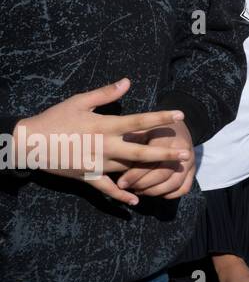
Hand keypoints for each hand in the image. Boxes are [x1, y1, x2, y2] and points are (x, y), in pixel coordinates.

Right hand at [16, 79, 190, 206]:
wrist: (29, 143)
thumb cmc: (55, 118)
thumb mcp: (79, 101)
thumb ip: (106, 93)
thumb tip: (128, 81)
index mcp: (105, 126)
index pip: (139, 121)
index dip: (160, 118)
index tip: (180, 116)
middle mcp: (105, 146)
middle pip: (140, 151)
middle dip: (164, 153)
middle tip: (185, 154)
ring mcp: (97, 164)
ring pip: (129, 169)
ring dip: (149, 171)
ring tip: (170, 173)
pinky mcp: (87, 176)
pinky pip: (107, 188)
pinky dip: (121, 194)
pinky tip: (136, 200)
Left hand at [116, 119, 194, 199]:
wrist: (176, 124)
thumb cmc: (152, 128)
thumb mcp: (140, 130)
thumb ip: (131, 146)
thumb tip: (116, 167)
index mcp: (168, 137)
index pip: (152, 160)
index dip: (135, 174)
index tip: (120, 183)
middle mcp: (183, 149)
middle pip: (163, 173)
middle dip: (143, 184)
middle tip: (128, 188)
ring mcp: (191, 160)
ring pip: (174, 183)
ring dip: (154, 191)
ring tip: (139, 190)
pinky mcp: (194, 169)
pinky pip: (183, 188)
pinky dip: (169, 194)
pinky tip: (155, 192)